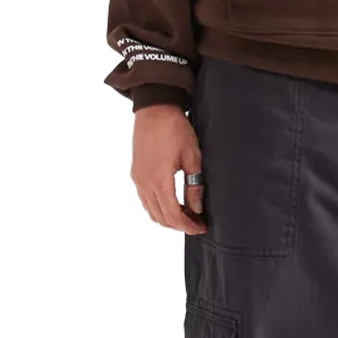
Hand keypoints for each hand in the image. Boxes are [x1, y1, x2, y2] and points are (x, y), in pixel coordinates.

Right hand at [132, 103, 207, 233]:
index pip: (173, 216)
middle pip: (160, 217)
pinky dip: (158, 207)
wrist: (155, 109)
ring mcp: (138, 179)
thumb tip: (197, 208)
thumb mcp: (192, 157)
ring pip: (151, 211)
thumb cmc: (174, 129)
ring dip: (168, 217)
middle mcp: (144, 183)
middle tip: (196, 223)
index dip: (188, 226)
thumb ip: (194, 186)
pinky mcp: (136, 173)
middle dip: (179, 225)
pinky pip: (145, 199)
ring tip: (187, 214)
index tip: (201, 227)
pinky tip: (172, 202)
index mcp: (159, 181)